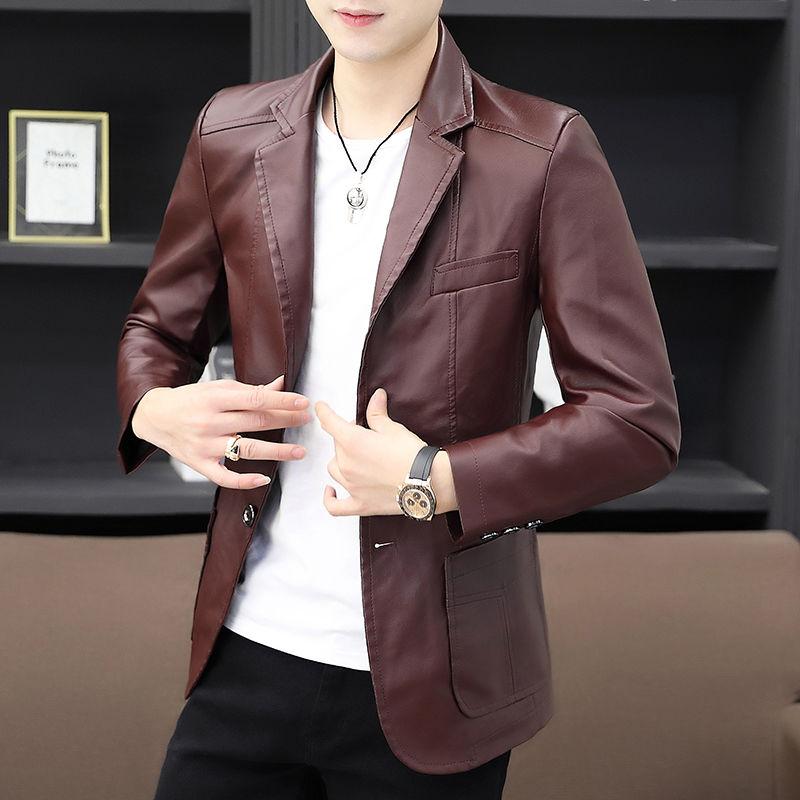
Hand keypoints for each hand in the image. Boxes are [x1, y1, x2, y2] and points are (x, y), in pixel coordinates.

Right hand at [130, 373, 310, 488]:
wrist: (155, 416)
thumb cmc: (191, 400)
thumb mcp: (218, 388)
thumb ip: (250, 390)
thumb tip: (281, 384)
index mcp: (215, 399)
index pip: (256, 399)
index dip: (282, 401)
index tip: (303, 403)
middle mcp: (210, 422)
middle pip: (256, 422)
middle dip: (286, 421)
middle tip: (307, 421)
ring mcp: (205, 445)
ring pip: (247, 449)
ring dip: (277, 452)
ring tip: (299, 451)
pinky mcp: (200, 464)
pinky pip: (225, 477)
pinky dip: (245, 480)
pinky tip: (264, 478)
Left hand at [315, 387, 456, 516]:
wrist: (428, 482)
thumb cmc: (412, 454)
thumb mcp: (393, 429)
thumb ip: (377, 413)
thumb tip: (376, 397)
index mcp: (352, 441)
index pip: (329, 422)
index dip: (324, 412)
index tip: (321, 407)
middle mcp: (346, 464)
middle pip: (336, 446)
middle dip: (347, 437)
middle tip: (366, 435)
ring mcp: (351, 486)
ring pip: (334, 468)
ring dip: (341, 460)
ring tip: (355, 457)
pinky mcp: (359, 504)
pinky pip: (335, 506)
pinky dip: (330, 498)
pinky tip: (330, 491)